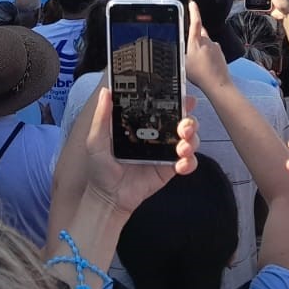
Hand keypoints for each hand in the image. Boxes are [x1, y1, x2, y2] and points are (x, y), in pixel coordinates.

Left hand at [83, 86, 197, 214]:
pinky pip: (188, 162)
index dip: (176, 99)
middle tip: (184, 126)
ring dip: (192, 140)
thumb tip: (105, 92)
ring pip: (190, 139)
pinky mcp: (170, 169)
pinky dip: (190, 162)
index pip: (162, 106)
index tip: (182, 94)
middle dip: (189, 120)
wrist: (108, 197)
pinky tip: (181, 165)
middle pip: (182, 120)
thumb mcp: (97, 140)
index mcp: (142, 123)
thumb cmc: (100, 167)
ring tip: (183, 146)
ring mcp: (166, 151)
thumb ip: (102, 117)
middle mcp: (157, 134)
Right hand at [184, 3, 230, 94]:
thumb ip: (184, 51)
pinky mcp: (220, 53)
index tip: (193, 4)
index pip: (195, 22)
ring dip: (201, 49)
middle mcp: (207, 41)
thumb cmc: (200, 75)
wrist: (217, 83)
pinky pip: (212, 50)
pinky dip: (207, 55)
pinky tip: (204, 66)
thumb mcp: (183, 62)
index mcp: (196, 41)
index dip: (193, 11)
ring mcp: (215, 47)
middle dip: (194, 38)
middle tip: (189, 50)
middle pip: (200, 33)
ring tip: (197, 63)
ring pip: (206, 43)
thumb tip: (183, 47)